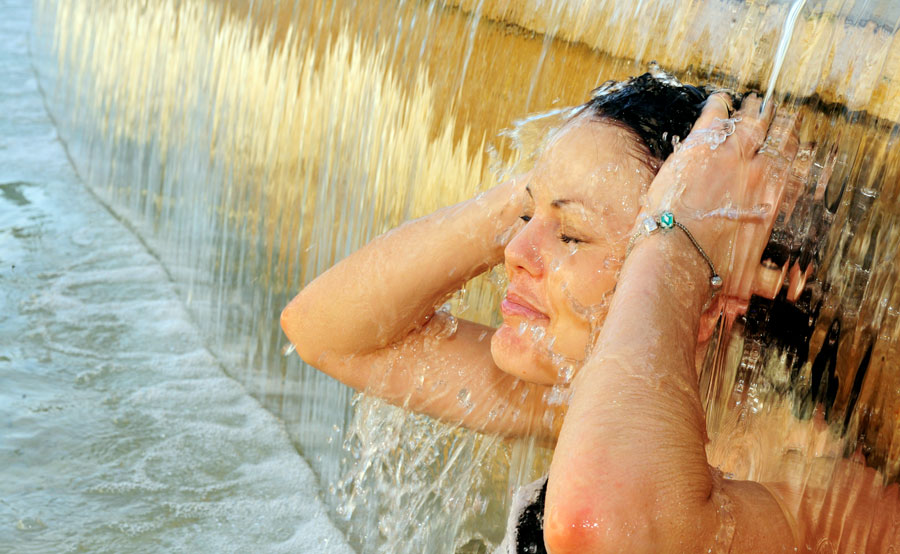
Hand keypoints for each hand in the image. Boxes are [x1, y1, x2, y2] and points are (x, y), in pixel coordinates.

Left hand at [643, 93, 800, 298]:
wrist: (680, 254)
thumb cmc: (713, 269)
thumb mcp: (749, 278)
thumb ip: (770, 278)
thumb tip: (792, 289)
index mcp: (773, 199)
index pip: (793, 167)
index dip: (792, 154)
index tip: (792, 148)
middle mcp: (760, 172)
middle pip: (775, 139)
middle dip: (776, 127)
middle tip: (775, 116)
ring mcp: (731, 154)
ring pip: (749, 122)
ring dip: (752, 113)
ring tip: (753, 104)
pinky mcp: (702, 143)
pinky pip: (717, 114)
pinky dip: (721, 105)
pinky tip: (722, 99)